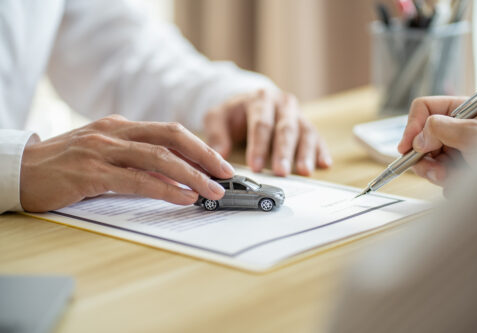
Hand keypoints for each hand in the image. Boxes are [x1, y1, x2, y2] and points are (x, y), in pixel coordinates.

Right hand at [20, 115, 233, 211]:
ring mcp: (102, 150)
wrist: (21, 170)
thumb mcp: (106, 153)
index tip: (219, 163)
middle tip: (226, 173)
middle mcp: (115, 132)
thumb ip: (138, 160)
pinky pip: (137, 180)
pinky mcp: (91, 173)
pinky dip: (165, 189)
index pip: (170, 131)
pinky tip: (183, 197)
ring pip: (158, 158)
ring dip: (191, 175)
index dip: (200, 146)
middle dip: (204, 155)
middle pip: (171, 137)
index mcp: (121, 126)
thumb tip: (175, 174)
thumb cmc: (66, 164)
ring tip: (212, 190)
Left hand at [204, 89, 331, 176]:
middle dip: (283, 152)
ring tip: (305, 171)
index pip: (261, 124)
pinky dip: (322, 151)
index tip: (254, 166)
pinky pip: (317, 137)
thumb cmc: (234, 113)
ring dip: (306, 153)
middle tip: (281, 172)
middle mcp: (282, 104)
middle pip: (285, 128)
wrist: (250, 101)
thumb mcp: (217, 117)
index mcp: (260, 99)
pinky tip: (325, 164)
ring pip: (305, 132)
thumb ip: (216, 135)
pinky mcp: (306, 124)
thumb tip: (219, 156)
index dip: (258, 146)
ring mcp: (297, 114)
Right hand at [398, 96, 476, 186]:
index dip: (412, 126)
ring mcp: (456, 149)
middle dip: (423, 156)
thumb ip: (442, 130)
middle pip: (420, 137)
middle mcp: (457, 129)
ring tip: (450, 178)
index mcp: (462, 111)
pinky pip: (439, 176)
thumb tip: (417, 138)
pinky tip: (460, 183)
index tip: (407, 146)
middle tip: (433, 169)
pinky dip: (445, 183)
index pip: (424, 108)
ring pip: (427, 159)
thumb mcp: (475, 134)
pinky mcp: (458, 169)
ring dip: (434, 172)